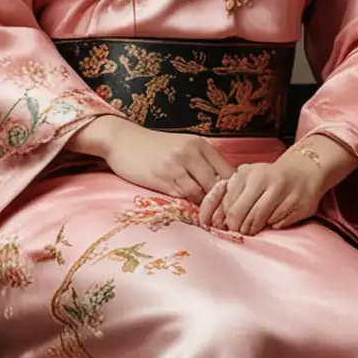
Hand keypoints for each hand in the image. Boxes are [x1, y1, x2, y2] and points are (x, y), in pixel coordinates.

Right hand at [71, 117, 232, 203]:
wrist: (123, 140)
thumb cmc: (155, 146)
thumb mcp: (184, 146)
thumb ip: (203, 161)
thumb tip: (225, 184)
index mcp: (201, 145)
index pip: (228, 171)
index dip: (234, 191)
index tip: (234, 204)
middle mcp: (191, 153)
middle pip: (217, 184)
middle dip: (222, 202)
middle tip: (225, 216)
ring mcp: (175, 165)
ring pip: (200, 192)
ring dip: (205, 207)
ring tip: (210, 218)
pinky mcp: (160, 177)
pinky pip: (181, 196)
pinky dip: (188, 205)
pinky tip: (191, 211)